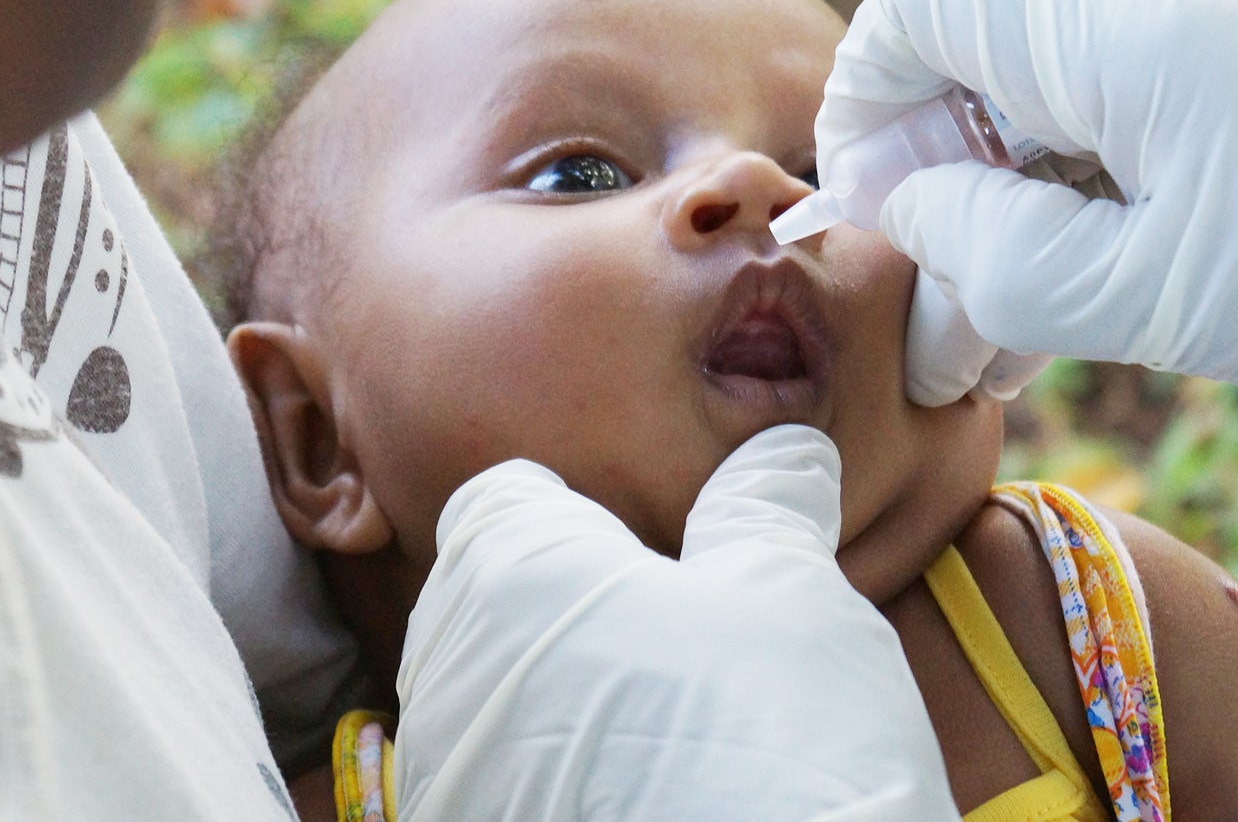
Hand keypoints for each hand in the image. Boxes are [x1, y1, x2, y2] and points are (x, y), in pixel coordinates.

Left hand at [394, 425, 954, 820]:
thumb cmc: (772, 740)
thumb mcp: (791, 594)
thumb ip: (763, 507)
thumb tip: (782, 451)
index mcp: (508, 571)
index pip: (506, 498)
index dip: (587, 508)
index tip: (659, 544)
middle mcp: (446, 673)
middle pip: (492, 600)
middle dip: (574, 605)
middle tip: (686, 639)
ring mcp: (449, 784)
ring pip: (495, 701)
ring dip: (563, 699)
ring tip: (674, 729)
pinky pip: (503, 789)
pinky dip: (559, 782)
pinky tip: (649, 795)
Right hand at [819, 0, 1237, 425]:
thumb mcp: (1155, 297)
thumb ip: (994, 266)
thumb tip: (899, 230)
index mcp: (1121, 13)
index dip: (873, 97)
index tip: (895, 210)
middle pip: (974, 13)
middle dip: (945, 141)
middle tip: (975, 272)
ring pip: (1047, 32)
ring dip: (1019, 144)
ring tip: (1054, 268)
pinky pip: (1125, 38)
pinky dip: (1092, 125)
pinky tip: (1125, 221)